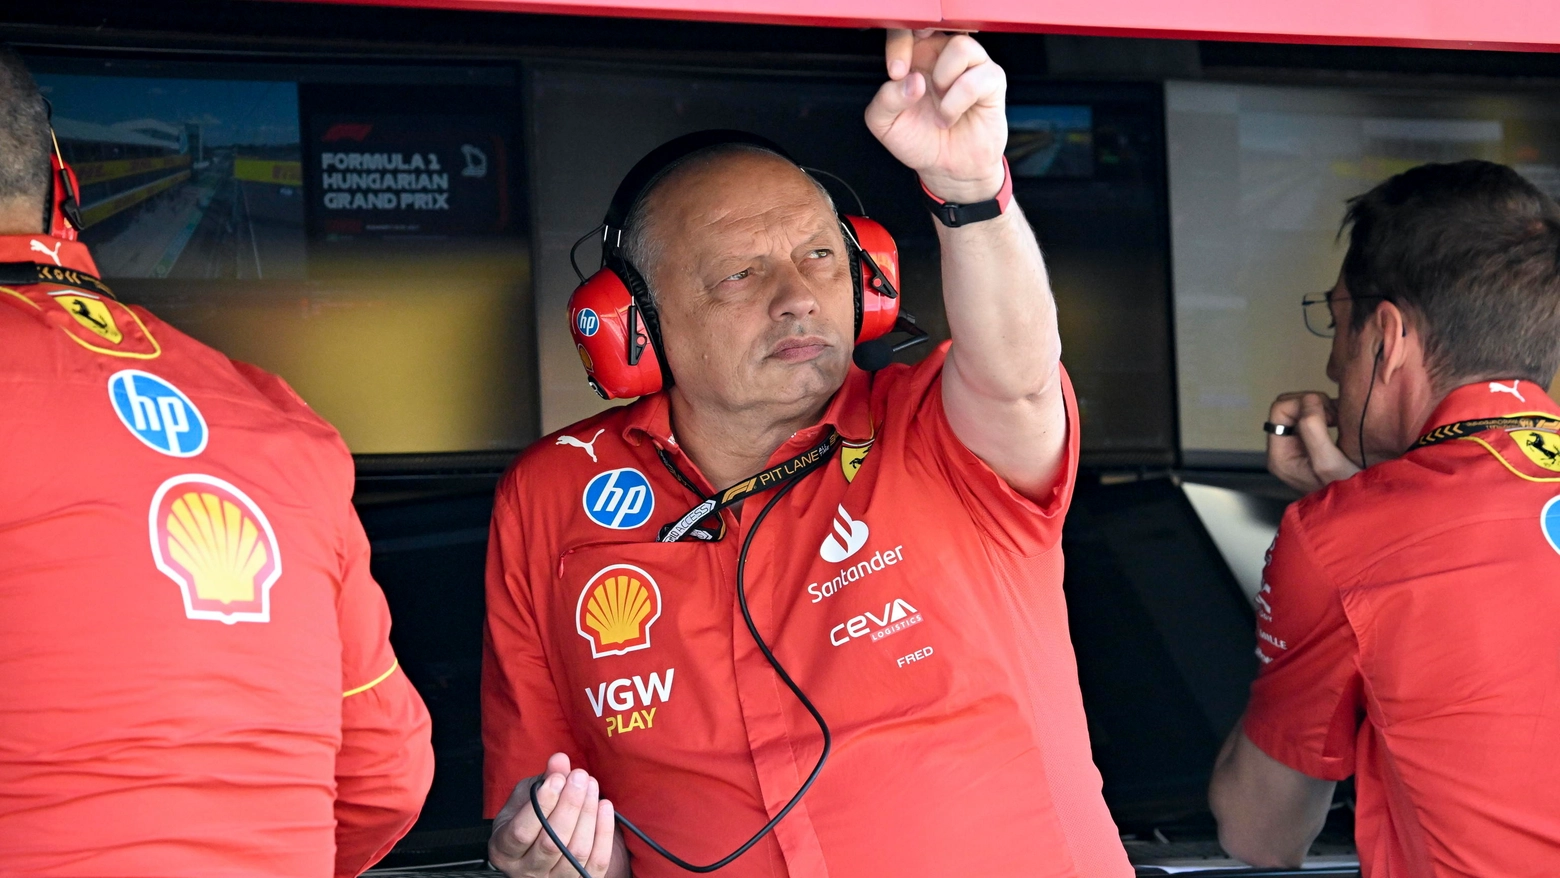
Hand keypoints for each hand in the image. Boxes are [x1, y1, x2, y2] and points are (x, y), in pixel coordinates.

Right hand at [489, 753, 621, 877]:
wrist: (540, 845)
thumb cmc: (529, 817)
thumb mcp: (526, 796)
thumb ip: (543, 779)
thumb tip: (560, 760)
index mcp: (504, 850)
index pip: (522, 832)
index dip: (543, 804)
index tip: (558, 778)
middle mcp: (526, 871)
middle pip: (551, 842)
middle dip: (570, 805)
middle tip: (580, 776)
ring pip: (576, 852)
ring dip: (587, 814)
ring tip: (591, 785)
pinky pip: (597, 861)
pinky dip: (603, 832)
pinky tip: (605, 806)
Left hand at [865, 29, 1006, 203]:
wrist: (946, 169)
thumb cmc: (919, 140)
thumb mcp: (885, 125)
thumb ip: (886, 99)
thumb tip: (910, 80)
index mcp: (915, 57)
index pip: (906, 29)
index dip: (899, 43)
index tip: (896, 71)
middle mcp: (942, 56)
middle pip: (935, 24)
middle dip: (918, 44)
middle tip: (913, 78)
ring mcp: (970, 66)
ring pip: (961, 45)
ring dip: (944, 79)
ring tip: (939, 105)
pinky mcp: (992, 81)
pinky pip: (978, 76)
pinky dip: (959, 100)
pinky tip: (950, 116)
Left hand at [1266, 392, 1360, 494]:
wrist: (1362, 508)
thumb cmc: (1346, 490)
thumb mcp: (1328, 462)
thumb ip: (1312, 429)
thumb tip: (1309, 399)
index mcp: (1280, 455)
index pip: (1279, 409)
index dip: (1304, 404)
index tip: (1329, 417)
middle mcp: (1283, 450)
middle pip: (1287, 408)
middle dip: (1312, 405)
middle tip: (1336, 418)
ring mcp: (1296, 448)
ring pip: (1300, 411)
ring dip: (1321, 409)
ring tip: (1340, 422)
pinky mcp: (1310, 446)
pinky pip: (1311, 419)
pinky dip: (1327, 415)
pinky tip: (1340, 425)